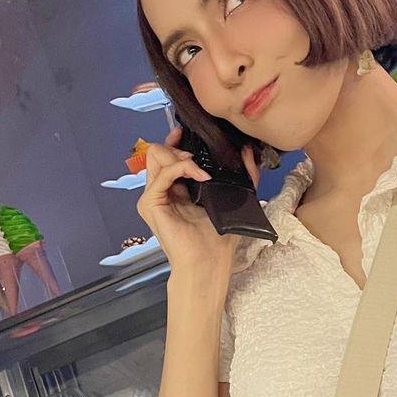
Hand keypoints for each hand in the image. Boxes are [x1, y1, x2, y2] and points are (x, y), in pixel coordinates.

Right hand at [136, 124, 259, 273]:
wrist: (208, 263)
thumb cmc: (219, 238)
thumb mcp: (234, 198)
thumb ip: (243, 174)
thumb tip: (246, 150)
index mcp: (176, 188)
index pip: (167, 153)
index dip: (176, 140)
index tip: (189, 133)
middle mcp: (161, 190)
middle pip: (159, 150)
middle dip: (179, 147)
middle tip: (200, 160)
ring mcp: (153, 196)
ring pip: (156, 155)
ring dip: (181, 156)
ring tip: (202, 171)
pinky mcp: (150, 203)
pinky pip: (163, 173)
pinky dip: (183, 168)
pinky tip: (202, 177)